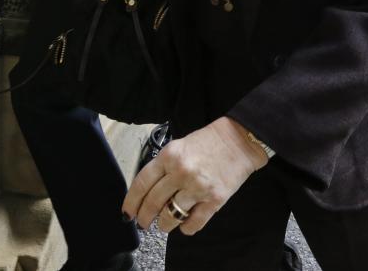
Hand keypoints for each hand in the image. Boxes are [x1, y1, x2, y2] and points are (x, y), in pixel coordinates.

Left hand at [122, 116, 265, 235]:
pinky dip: (186, 228)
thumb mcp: (179, 146)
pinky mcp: (214, 200)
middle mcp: (180, 172)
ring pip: (170, 216)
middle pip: (153, 202)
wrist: (239, 140)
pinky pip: (193, 223)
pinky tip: (185, 224)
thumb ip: (164, 166)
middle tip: (143, 222)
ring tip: (165, 224)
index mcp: (169, 156)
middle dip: (145, 217)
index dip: (132, 201)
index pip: (141, 183)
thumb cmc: (209, 142)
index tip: (128, 212)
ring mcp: (197, 187)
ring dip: (164, 224)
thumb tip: (149, 190)